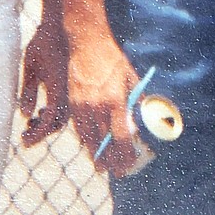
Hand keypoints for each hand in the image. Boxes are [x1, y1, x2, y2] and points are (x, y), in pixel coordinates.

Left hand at [18, 11, 69, 145]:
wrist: (62, 23)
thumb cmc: (43, 42)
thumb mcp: (30, 66)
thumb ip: (29, 91)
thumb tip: (25, 114)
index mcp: (59, 86)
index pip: (51, 119)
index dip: (38, 133)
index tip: (25, 140)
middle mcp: (70, 89)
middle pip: (60, 121)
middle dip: (42, 132)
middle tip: (25, 135)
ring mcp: (74, 86)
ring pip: (65, 115)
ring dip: (48, 123)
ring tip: (31, 122)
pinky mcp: (74, 83)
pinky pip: (68, 105)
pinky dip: (54, 113)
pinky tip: (42, 110)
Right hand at [66, 29, 142, 175]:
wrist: (86, 43)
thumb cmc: (112, 59)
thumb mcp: (131, 77)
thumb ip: (137, 100)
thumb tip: (143, 120)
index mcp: (115, 100)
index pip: (121, 136)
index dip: (125, 153)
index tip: (129, 163)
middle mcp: (97, 106)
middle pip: (103, 142)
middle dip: (110, 160)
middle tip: (116, 172)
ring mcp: (82, 105)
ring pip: (88, 138)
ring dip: (95, 154)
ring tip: (102, 166)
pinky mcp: (71, 102)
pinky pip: (77, 127)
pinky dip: (84, 139)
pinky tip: (89, 145)